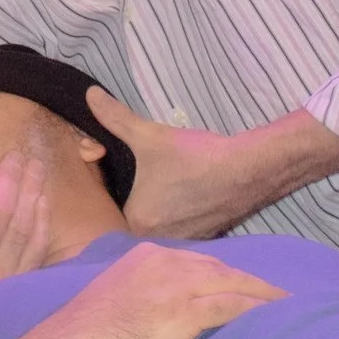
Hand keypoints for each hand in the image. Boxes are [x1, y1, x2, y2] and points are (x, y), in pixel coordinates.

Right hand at [21, 241, 285, 338]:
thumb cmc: (85, 334)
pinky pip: (230, 307)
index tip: (250, 286)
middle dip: (255, 282)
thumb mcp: (116, 298)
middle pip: (223, 268)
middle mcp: (164, 260)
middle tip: (283, 295)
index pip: (201, 261)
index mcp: (148, 254)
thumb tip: (163, 312)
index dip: (229, 275)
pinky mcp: (182, 310)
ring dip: (264, 296)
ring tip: (290, 307)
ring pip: (233, 284)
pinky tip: (275, 318)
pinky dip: (256, 311)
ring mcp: (174, 284)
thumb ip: (145, 295)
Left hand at [91, 89, 239, 238]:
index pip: (112, 210)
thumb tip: (90, 95)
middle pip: (134, 220)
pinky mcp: (204, 238)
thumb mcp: (149, 135)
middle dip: (135, 200)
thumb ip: (115, 118)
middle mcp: (157, 241)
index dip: (114, 191)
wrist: (249, 170)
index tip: (121, 175)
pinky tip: (186, 195)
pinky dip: (180, 214)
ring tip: (166, 186)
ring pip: (159, 226)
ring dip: (158, 210)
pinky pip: (180, 229)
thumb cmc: (195, 157)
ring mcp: (183, 242)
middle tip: (144, 178)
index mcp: (137, 222)